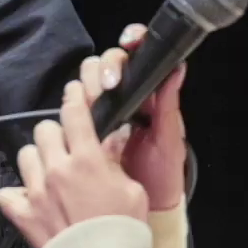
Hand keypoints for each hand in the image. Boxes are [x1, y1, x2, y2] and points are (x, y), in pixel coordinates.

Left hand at [0, 81, 148, 247]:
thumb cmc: (124, 231)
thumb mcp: (133, 191)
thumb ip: (116, 162)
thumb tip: (113, 137)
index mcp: (87, 160)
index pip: (74, 114)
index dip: (73, 98)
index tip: (73, 94)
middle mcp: (57, 170)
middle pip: (44, 130)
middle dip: (55, 135)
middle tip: (66, 148)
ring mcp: (36, 192)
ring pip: (25, 156)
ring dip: (37, 161)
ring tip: (49, 175)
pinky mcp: (23, 214)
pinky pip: (6, 193)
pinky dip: (15, 195)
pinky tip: (29, 200)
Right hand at [81, 24, 187, 210]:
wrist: (145, 206)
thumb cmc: (163, 173)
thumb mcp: (169, 140)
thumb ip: (168, 105)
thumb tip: (177, 68)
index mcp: (148, 94)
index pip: (136, 56)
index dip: (131, 41)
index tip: (129, 44)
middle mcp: (123, 98)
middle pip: (104, 63)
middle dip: (103, 68)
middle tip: (108, 88)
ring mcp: (101, 113)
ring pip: (84, 82)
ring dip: (85, 87)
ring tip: (92, 104)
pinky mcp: (83, 131)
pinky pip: (71, 110)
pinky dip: (70, 108)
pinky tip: (75, 118)